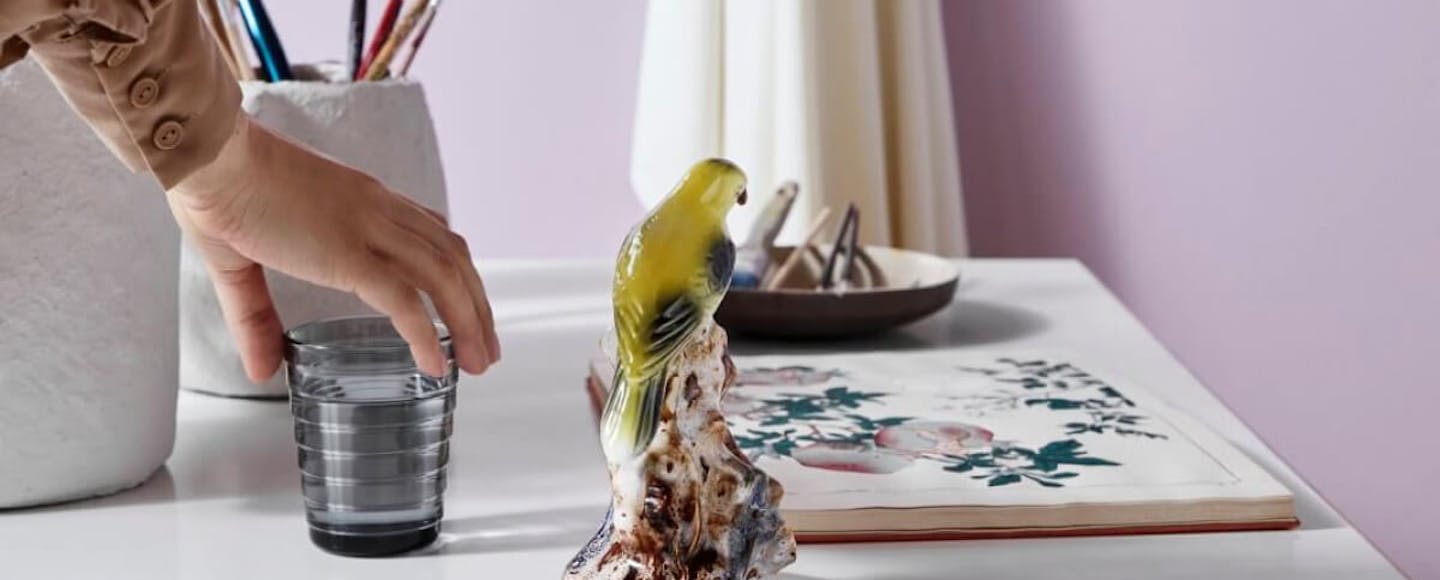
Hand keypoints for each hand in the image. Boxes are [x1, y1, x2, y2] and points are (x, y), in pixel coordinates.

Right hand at [167, 115, 498, 380]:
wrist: (206, 155)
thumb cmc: (214, 190)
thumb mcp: (239, 262)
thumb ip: (256, 318)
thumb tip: (260, 370)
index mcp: (362, 200)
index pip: (432, 231)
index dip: (457, 270)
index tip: (467, 304)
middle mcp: (377, 209)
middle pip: (452, 257)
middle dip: (476, 305)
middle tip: (486, 349)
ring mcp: (367, 229)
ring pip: (442, 278)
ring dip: (468, 323)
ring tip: (477, 363)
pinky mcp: (347, 253)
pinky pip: (403, 300)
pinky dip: (426, 334)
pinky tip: (436, 364)